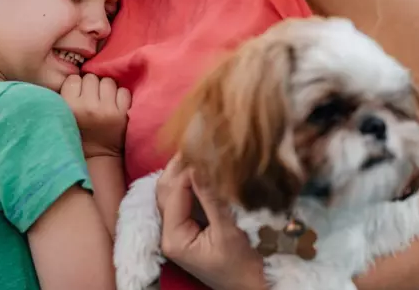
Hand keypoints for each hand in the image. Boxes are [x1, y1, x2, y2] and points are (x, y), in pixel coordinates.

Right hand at [61, 74, 130, 157]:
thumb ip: (68, 95)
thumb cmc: (79, 132)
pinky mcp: (123, 113)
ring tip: (104, 101)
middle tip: (92, 98)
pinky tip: (115, 106)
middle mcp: (88, 107)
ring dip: (107, 89)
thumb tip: (79, 74)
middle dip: (92, 86)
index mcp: (69, 106)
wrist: (98, 156)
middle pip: (91, 78)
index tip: (79, 95)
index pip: (74, 79)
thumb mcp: (65, 114)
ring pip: (108, 81)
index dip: (77, 86)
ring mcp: (107, 110)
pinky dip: (120, 96)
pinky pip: (124, 91)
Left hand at [158, 162, 266, 289]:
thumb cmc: (242, 266)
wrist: (252, 288)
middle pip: (166, 190)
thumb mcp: (228, 232)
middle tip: (197, 143)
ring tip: (199, 151)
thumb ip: (212, 199)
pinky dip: (191, 182)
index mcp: (173, 237)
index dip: (188, 169)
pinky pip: (184, 198)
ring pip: (173, 192)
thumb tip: (201, 165)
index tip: (206, 150)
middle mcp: (169, 232)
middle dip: (179, 166)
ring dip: (183, 171)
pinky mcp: (189, 227)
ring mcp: (178, 230)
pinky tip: (202, 169)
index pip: (174, 192)